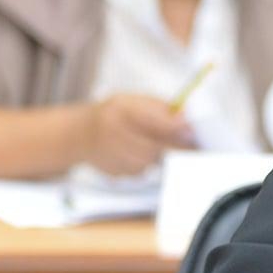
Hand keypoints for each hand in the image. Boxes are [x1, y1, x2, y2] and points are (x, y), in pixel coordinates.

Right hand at [79, 94, 195, 174]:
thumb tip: (187, 119)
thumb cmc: (115, 114)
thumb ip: (161, 109)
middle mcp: (113, 132)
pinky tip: (134, 153)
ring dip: (157, 155)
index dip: (176, 128)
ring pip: (149, 161)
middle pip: (155, 146)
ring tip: (148, 143)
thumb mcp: (134, 101)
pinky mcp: (113, 172)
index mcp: (121, 109)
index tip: (192, 131)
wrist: (79, 134)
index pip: (154, 121)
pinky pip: (140, 172)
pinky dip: (144, 164)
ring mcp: (110, 155)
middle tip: (190, 144)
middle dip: (174, 146)